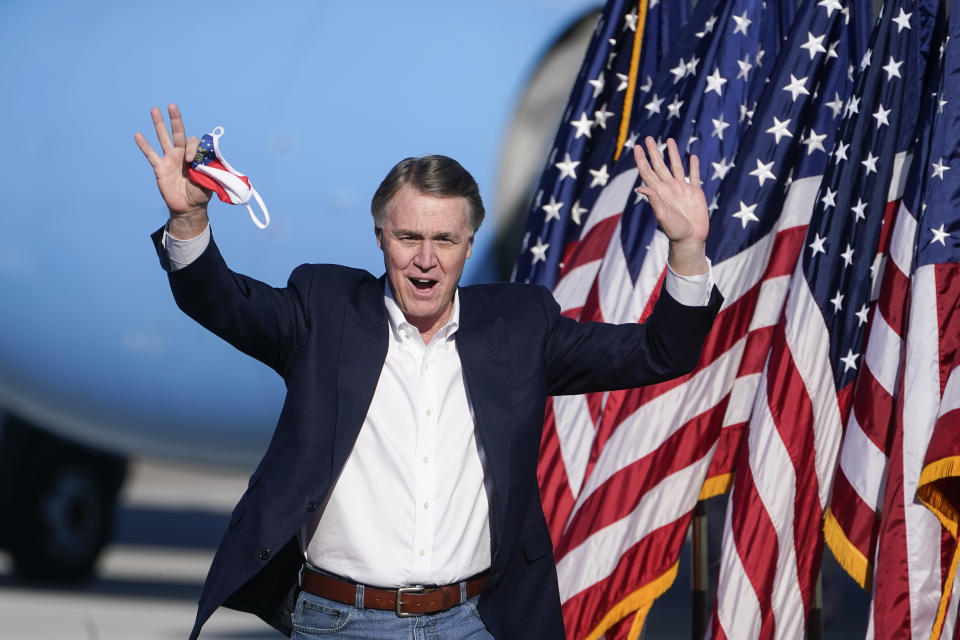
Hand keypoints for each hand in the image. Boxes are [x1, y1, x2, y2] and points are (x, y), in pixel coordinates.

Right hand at [134, 104, 210, 237]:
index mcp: (195, 156)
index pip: (193, 143)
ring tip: (155, 110)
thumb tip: (203, 162)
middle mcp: (182, 154)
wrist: (188, 207)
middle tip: (172, 106)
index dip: (193, 148)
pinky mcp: (160, 168)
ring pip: (163, 139)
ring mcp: (170, 159)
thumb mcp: (208, 182)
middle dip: (175, 120)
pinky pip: (151, 155)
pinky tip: (138, 135)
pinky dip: (144, 145)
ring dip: (159, 125)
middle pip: (178, 133)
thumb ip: (207, 171)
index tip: (191, 160)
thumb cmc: (201, 194)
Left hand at [634, 137, 708, 274]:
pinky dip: (693, 166)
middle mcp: (669, 188)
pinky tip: (692, 156)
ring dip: (673, 154)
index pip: (647, 171)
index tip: (637, 147)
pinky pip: (694, 176)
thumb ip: (653, 199)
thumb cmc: (674, 230)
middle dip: (654, 152)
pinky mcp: (695, 193)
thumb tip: (640, 186)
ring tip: (670, 140)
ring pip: (676, 166)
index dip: (642, 159)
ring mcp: (682, 189)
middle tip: (649, 138)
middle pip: (659, 165)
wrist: (691, 239)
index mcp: (659, 192)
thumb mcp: (662, 214)